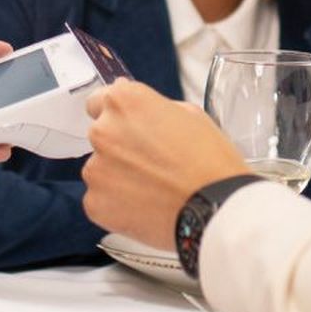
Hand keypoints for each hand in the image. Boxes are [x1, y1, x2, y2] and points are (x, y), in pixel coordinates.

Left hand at [81, 81, 249, 249]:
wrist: (216, 210)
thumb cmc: (211, 161)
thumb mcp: (190, 114)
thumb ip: (152, 106)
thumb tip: (133, 105)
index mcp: (124, 102)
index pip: (99, 100)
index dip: (119, 116)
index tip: (131, 128)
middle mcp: (103, 131)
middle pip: (101, 135)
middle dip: (120, 146)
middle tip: (152, 162)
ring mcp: (96, 169)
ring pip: (100, 168)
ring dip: (117, 175)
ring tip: (152, 188)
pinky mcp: (94, 203)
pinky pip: (99, 198)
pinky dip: (116, 203)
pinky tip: (144, 206)